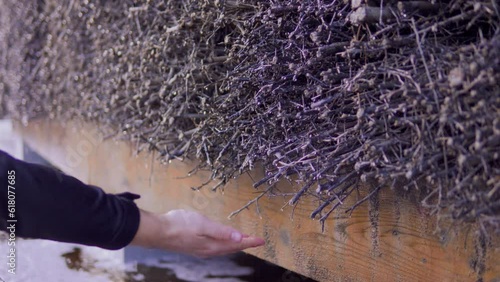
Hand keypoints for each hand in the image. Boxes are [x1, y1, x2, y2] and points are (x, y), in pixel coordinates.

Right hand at [130, 209, 264, 257]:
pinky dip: (223, 242)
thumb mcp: (203, 225)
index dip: (249, 241)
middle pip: (231, 248)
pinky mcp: (194, 245)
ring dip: (234, 244)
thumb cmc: (179, 225)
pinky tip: (221, 239)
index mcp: (212, 246)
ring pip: (223, 248)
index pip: (236, 244)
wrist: (158, 231)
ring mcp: (200, 248)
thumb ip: (222, 231)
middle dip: (244, 243)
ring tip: (242, 239)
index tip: (261, 240)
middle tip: (255, 240)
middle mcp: (208, 250)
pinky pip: (215, 246)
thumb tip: (239, 237)